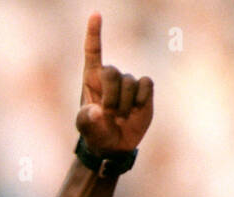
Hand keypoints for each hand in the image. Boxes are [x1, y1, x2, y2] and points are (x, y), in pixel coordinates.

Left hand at [76, 12, 152, 153]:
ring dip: (124, 104)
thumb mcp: (86, 128)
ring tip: (120, 116)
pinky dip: (141, 99)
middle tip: (109, 113)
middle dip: (110, 96)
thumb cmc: (95, 132)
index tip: (95, 14)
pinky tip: (136, 110)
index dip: (94, 33)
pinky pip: (146, 84)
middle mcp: (110, 77)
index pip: (92, 51)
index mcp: (91, 79)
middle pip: (112, 72)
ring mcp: (128, 82)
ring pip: (129, 83)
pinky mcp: (145, 89)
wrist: (114, 144)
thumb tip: (98, 112)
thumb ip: (88, 120)